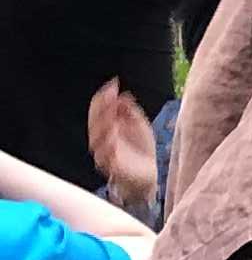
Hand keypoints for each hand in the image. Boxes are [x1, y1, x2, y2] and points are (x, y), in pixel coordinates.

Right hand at [88, 80, 155, 216]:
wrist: (148, 174)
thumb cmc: (140, 148)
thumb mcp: (138, 125)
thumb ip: (130, 111)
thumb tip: (123, 95)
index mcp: (106, 129)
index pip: (99, 111)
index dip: (103, 97)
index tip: (112, 85)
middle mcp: (102, 141)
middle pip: (95, 123)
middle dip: (101, 108)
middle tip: (109, 95)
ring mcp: (106, 155)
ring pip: (98, 142)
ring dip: (103, 127)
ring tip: (111, 116)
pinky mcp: (114, 169)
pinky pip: (107, 159)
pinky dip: (109, 148)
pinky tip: (113, 138)